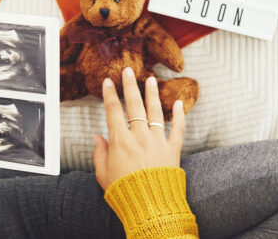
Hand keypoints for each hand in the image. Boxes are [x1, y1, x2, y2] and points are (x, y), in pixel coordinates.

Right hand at [93, 67, 185, 189]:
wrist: (149, 207)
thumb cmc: (124, 192)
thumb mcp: (103, 175)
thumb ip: (99, 154)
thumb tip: (97, 138)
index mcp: (120, 141)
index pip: (113, 111)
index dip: (109, 94)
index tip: (108, 82)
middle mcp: (139, 136)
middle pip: (134, 105)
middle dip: (130, 85)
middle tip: (128, 71)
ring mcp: (158, 141)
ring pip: (155, 111)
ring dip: (152, 94)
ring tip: (151, 79)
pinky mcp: (173, 150)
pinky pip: (178, 129)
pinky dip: (180, 116)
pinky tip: (179, 103)